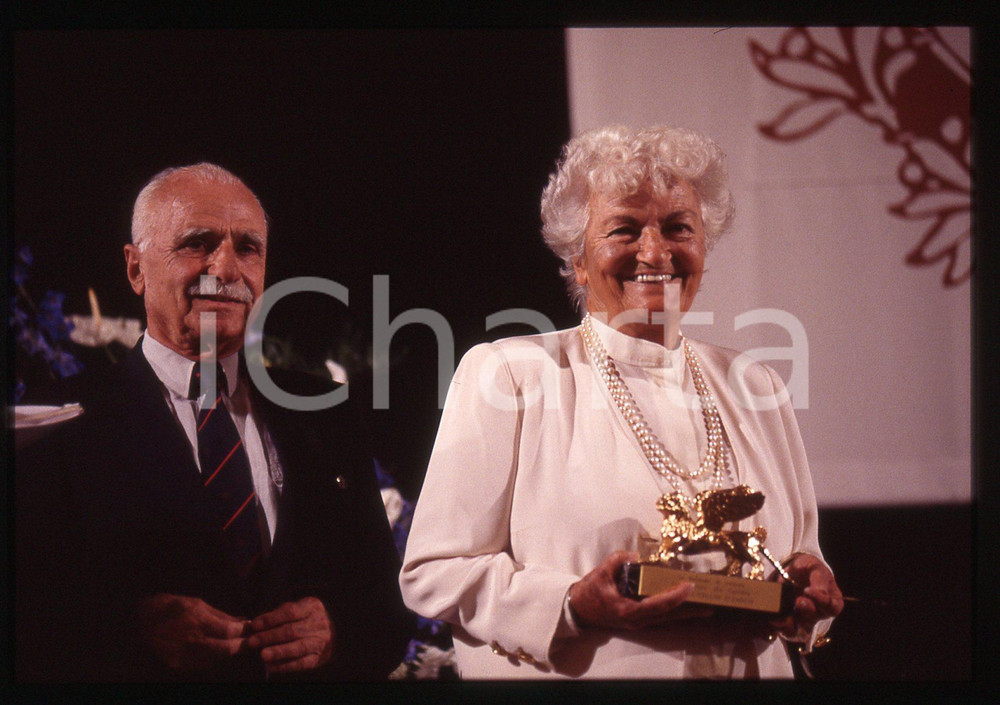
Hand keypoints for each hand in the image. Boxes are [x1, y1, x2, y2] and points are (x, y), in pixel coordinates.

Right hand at [136, 593, 248, 671]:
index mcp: (196, 619)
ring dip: (228, 654)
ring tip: (236, 646)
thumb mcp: (197, 603)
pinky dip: (214, 659)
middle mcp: (190, 639)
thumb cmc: (171, 607)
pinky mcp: (177, 664)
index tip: (250, 629)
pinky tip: (218, 652)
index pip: (227, 631)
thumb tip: (242, 622)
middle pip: (224, 649)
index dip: (242, 632)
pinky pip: (202, 665)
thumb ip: (221, 615)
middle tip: (249, 642)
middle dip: (240, 646)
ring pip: (215, 659)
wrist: (141, 620)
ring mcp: (183, 654)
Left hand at [245, 597, 334, 673]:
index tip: (255, 625)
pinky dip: (285, 666)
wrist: (331, 632)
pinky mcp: (318, 658)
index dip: (271, 619)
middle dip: (269, 637)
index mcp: (312, 607)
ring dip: (278, 652)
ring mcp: (320, 641)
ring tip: (262, 655)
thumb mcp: (297, 608)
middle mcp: (319, 623)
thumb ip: (279, 614)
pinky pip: (301, 663)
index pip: (291, 612)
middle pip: (292, 631)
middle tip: (252, 642)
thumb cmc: (306, 618)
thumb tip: (256, 625)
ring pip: (298, 648)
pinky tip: (271, 666)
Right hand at [567, 551, 711, 630]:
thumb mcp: (600, 573)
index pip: (658, 604)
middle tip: (711, 604)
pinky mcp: (638, 619)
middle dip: (690, 610)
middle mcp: (637, 620)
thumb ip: (617, 561)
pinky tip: (686, 606)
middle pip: (669, 616)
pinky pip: (661, 615)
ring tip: (706, 607)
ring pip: (667, 618)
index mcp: (628, 610)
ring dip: (686, 612)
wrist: (578, 610)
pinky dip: (675, 610)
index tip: (689, 586)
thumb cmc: (589, 592)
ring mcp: (638, 622)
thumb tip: (635, 556)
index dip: (675, 596)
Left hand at [770, 553, 843, 639]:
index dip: (822, 601)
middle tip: (797, 601)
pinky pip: (784, 629)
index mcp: (831, 601)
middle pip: (813, 619)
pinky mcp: (787, 621)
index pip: (832, 607)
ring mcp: (802, 620)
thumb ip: (820, 578)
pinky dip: (778, 626)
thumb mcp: (815, 568)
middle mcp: (817, 614)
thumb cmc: (808, 569)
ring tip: (781, 617)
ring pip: (798, 629)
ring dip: (789, 624)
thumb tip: (821, 592)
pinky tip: (773, 619)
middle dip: (804, 610)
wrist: (791, 570)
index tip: (808, 590)